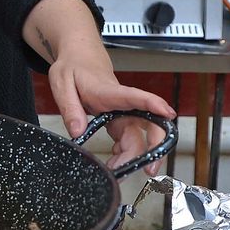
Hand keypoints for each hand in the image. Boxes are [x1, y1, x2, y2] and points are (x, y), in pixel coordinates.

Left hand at [48, 56, 175, 175]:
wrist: (80, 58)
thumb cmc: (73, 67)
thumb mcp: (62, 83)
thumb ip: (70, 108)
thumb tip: (78, 132)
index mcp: (108, 91)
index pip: (133, 96)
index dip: (152, 104)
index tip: (168, 113)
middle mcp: (121, 104)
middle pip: (146, 124)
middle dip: (153, 147)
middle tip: (149, 169)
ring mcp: (122, 113)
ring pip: (137, 137)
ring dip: (133, 157)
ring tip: (116, 171)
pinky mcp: (118, 120)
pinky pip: (128, 140)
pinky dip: (123, 154)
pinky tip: (113, 161)